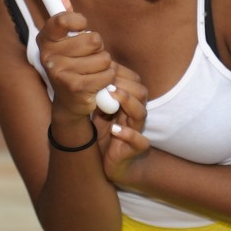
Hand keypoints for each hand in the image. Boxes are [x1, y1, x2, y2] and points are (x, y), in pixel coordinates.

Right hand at [36, 0, 115, 119]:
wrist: (71, 102)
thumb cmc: (73, 63)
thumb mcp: (67, 37)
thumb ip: (63, 11)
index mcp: (45, 39)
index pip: (62, 19)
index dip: (78, 21)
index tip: (81, 25)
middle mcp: (48, 56)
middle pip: (93, 39)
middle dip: (98, 48)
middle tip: (88, 57)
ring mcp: (60, 73)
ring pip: (103, 58)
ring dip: (104, 65)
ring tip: (92, 71)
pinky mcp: (76, 88)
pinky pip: (107, 74)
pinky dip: (107, 79)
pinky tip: (96, 84)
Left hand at [97, 64, 149, 182]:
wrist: (107, 162)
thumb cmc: (103, 134)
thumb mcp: (97, 111)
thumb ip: (97, 95)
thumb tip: (88, 73)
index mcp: (128, 102)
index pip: (133, 82)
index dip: (121, 74)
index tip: (105, 68)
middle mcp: (135, 114)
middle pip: (140, 94)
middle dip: (124, 85)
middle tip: (108, 81)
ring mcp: (137, 131)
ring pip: (141, 113)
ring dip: (128, 102)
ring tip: (114, 96)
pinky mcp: (135, 148)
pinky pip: (140, 141)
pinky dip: (129, 134)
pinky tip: (116, 129)